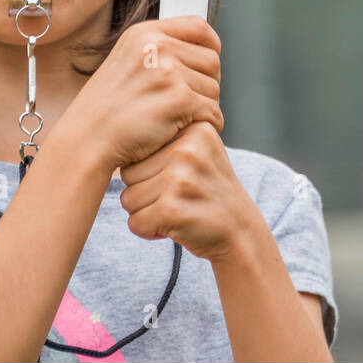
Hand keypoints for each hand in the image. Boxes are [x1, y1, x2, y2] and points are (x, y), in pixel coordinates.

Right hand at [66, 16, 222, 169]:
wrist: (86, 141)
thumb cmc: (104, 111)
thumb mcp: (125, 62)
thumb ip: (158, 52)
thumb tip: (199, 48)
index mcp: (144, 34)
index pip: (198, 27)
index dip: (211, 47)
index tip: (208, 66)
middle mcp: (157, 47)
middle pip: (212, 61)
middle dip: (207, 84)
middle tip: (189, 102)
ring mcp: (169, 72)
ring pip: (214, 89)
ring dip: (205, 107)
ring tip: (179, 119)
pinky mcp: (179, 100)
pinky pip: (213, 112)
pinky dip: (207, 125)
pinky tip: (185, 131)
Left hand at [118, 121, 257, 262]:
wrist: (240, 231)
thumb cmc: (209, 192)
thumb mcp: (202, 152)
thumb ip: (171, 137)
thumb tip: (121, 132)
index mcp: (194, 130)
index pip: (137, 152)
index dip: (151, 173)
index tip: (180, 179)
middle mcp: (187, 150)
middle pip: (128, 175)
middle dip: (146, 194)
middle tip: (178, 198)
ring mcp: (180, 179)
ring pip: (128, 200)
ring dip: (147, 213)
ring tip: (179, 209)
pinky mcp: (172, 208)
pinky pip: (135, 223)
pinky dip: (150, 231)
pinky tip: (177, 225)